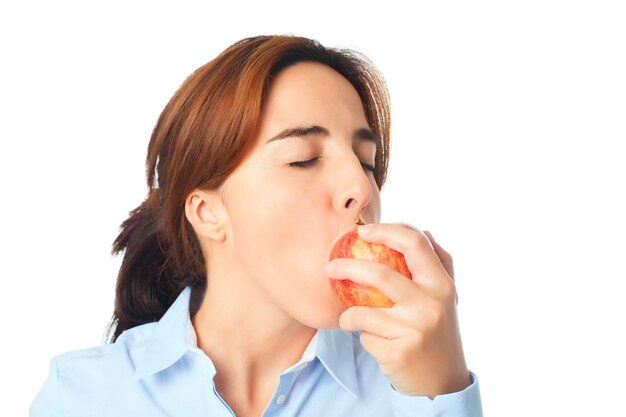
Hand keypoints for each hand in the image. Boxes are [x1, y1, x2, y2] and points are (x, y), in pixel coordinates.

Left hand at [325, 223, 470, 398]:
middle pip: (379, 274)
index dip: (386, 230)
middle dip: (346, 267)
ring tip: (346, 318)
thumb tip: (426, 231)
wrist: (443, 382)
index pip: (415, 244)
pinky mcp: (399, 353)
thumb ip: (439, 264)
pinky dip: (362, 337)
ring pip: (363, 311)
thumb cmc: (437, 331)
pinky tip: (371, 342)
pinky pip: (365, 337)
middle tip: (329, 267)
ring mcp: (415, 330)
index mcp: (441, 285)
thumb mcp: (446, 298)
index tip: (361, 231)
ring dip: (347, 315)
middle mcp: (431, 305)